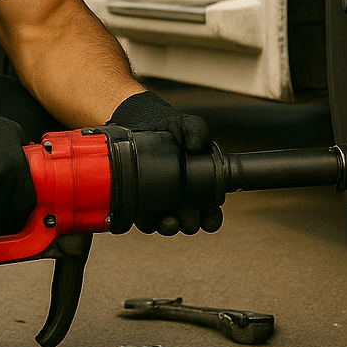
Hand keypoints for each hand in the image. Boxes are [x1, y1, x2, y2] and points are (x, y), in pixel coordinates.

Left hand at [107, 91, 220, 235]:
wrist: (135, 120)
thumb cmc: (165, 124)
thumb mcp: (184, 123)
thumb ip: (196, 129)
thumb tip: (198, 145)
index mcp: (199, 182)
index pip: (210, 209)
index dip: (211, 218)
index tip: (209, 218)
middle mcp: (181, 195)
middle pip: (190, 221)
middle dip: (189, 223)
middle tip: (187, 217)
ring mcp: (160, 200)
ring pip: (167, 224)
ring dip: (168, 226)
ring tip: (168, 220)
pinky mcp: (139, 200)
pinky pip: (144, 219)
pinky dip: (146, 220)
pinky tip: (145, 214)